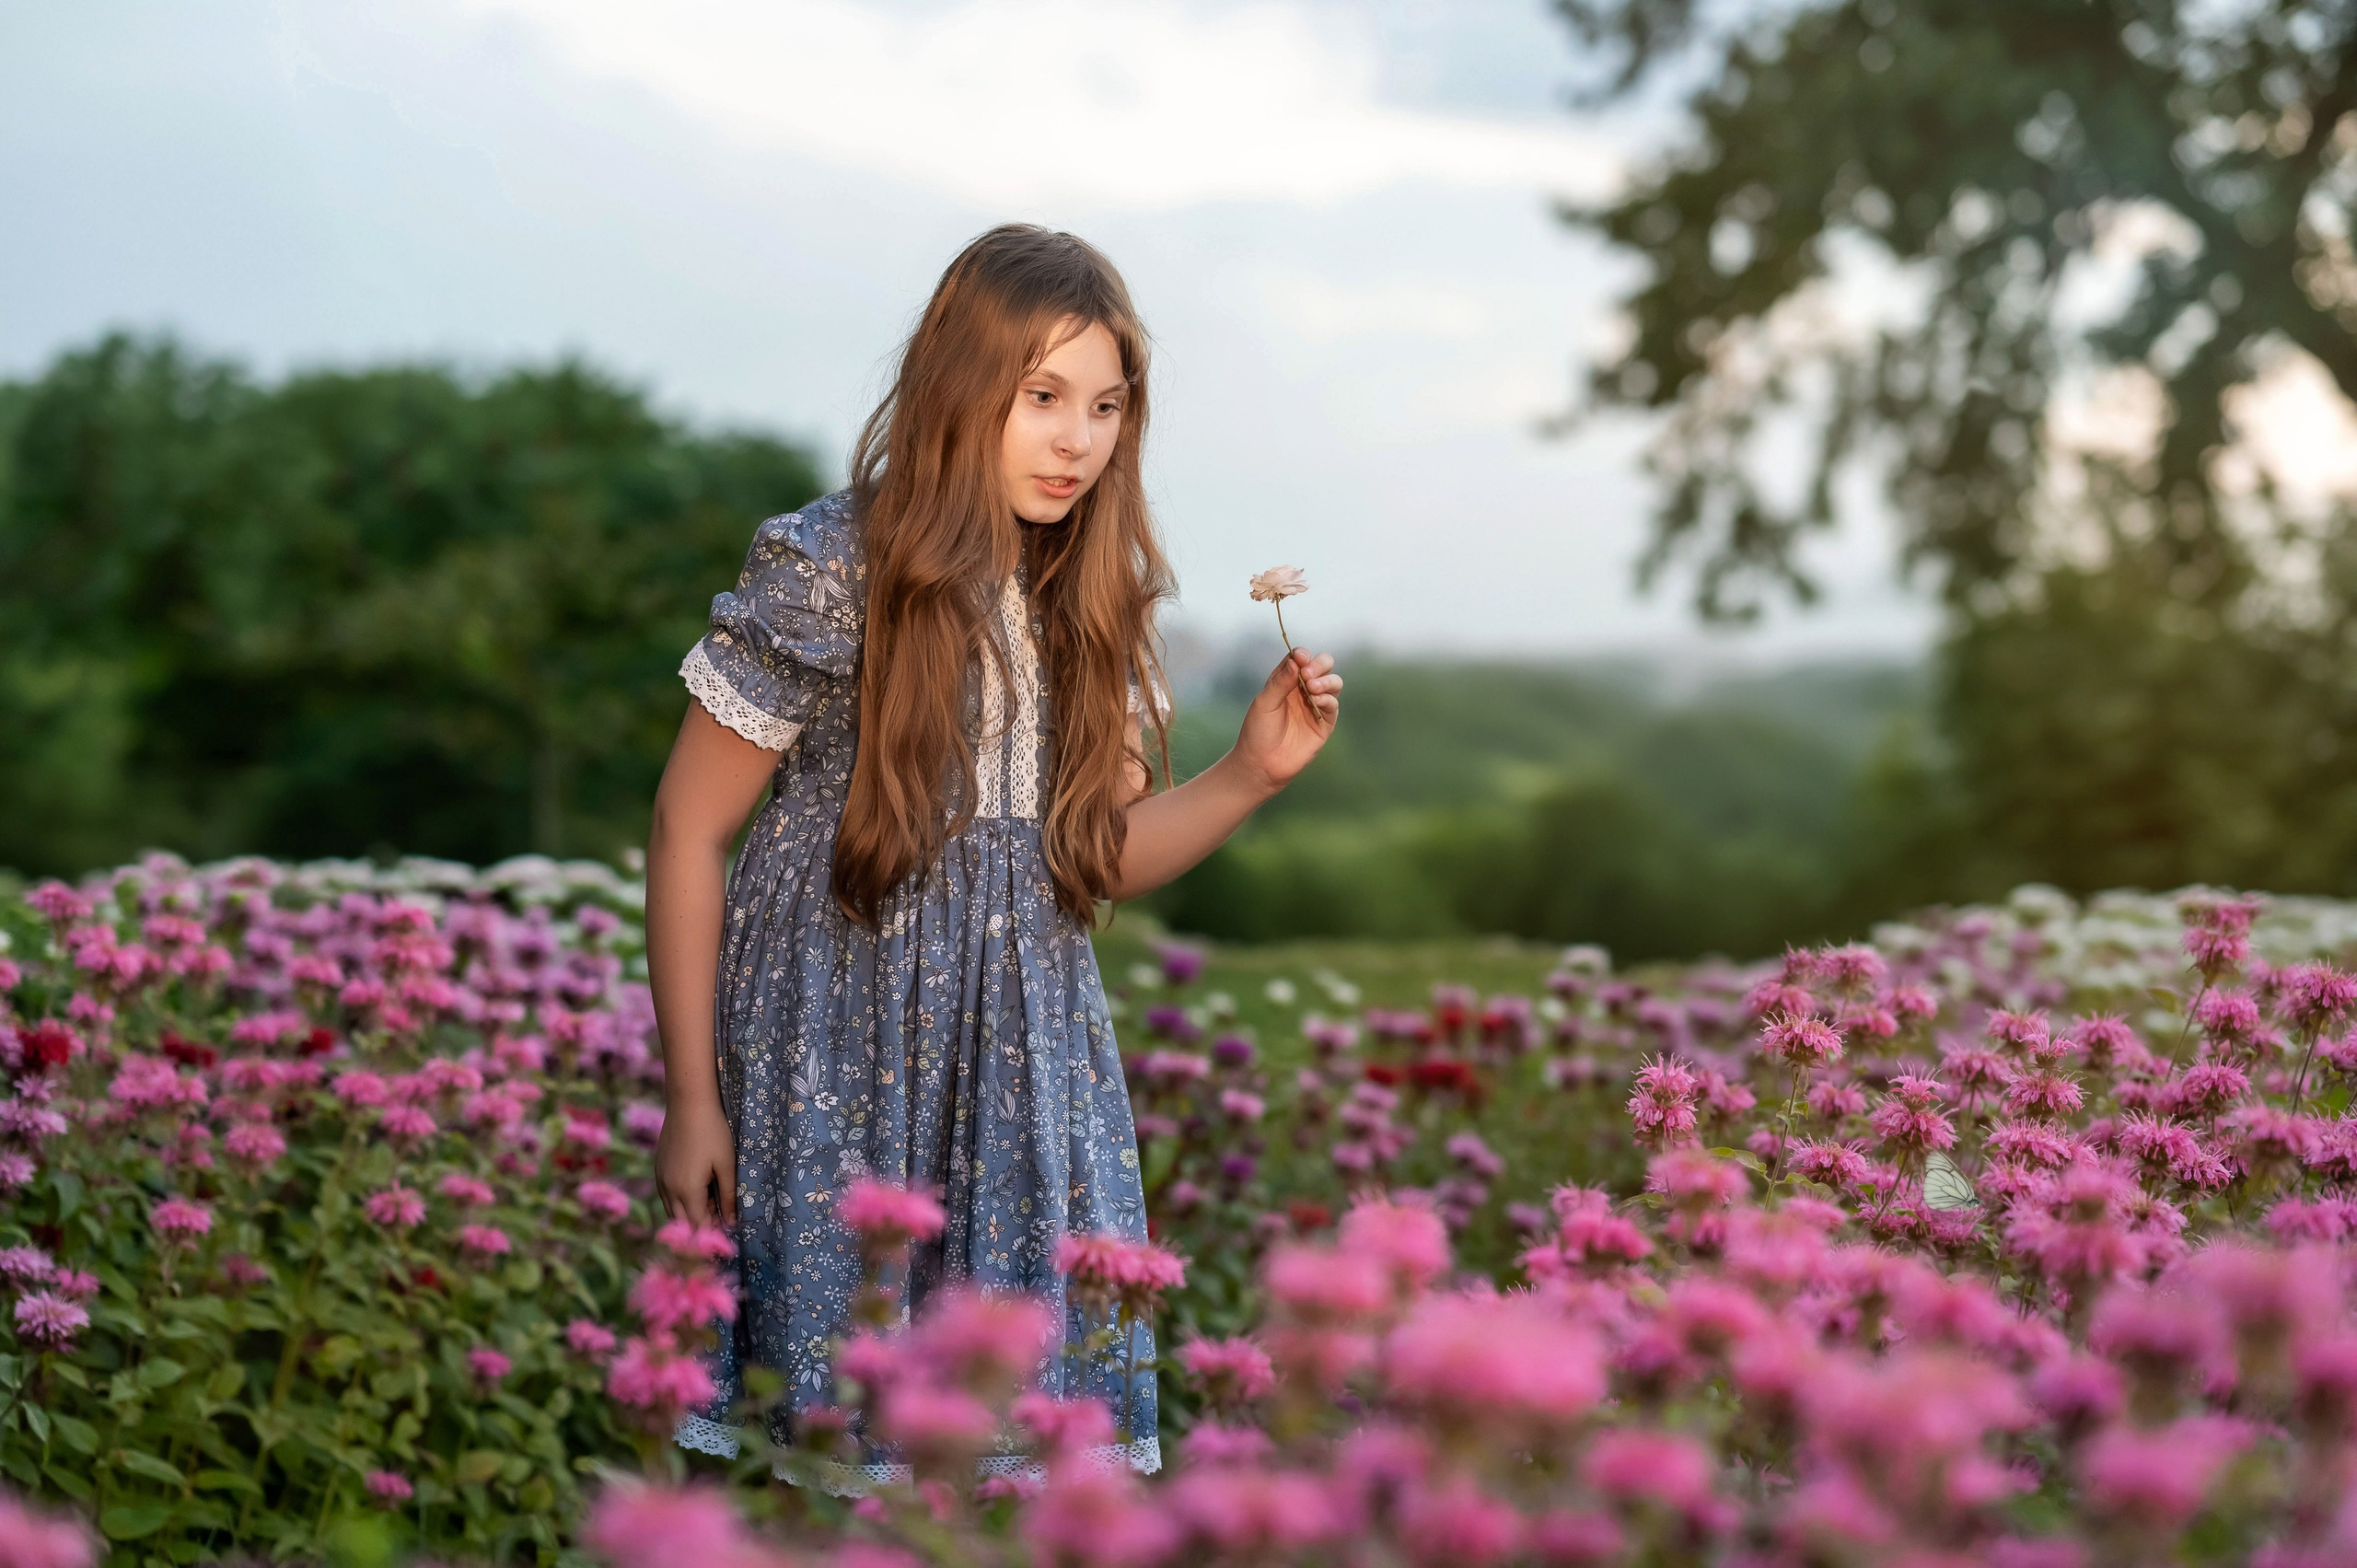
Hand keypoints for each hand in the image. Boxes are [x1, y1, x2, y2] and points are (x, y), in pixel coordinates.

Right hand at [656, 1097, 736, 1227]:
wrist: (688, 1103)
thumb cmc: (713, 1132)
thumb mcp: (727, 1165)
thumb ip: (728, 1196)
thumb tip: (731, 1223)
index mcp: (687, 1190)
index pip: (697, 1226)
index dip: (711, 1234)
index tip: (725, 1233)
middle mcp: (669, 1189)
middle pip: (681, 1222)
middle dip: (699, 1226)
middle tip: (721, 1219)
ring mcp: (660, 1179)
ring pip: (672, 1210)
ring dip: (689, 1213)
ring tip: (711, 1201)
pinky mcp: (658, 1169)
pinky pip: (667, 1195)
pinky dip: (680, 1201)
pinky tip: (697, 1189)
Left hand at [1233, 648, 1340, 792]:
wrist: (1261, 763)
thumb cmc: (1258, 731)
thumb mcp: (1264, 702)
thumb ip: (1281, 681)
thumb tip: (1297, 661)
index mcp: (1286, 681)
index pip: (1300, 659)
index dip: (1302, 655)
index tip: (1300, 658)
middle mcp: (1303, 690)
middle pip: (1322, 666)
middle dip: (1319, 664)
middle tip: (1308, 673)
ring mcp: (1315, 705)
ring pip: (1333, 682)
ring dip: (1326, 680)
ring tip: (1312, 687)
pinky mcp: (1324, 723)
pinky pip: (1333, 705)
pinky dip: (1327, 699)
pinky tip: (1316, 700)